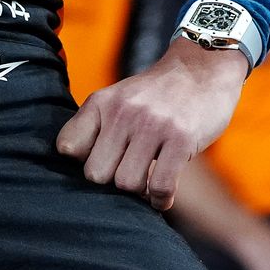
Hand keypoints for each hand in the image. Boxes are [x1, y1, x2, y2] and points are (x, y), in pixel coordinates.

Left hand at [55, 38, 247, 209]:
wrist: (202, 69)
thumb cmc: (157, 96)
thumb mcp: (119, 98)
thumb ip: (98, 127)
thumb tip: (86, 175)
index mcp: (102, 102)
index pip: (67, 147)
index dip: (82, 162)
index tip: (103, 161)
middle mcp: (122, 112)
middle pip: (95, 174)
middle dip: (111, 182)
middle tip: (128, 175)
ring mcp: (152, 125)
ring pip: (126, 184)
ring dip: (138, 192)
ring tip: (146, 184)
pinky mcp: (181, 138)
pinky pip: (160, 186)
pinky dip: (159, 200)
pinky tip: (161, 196)